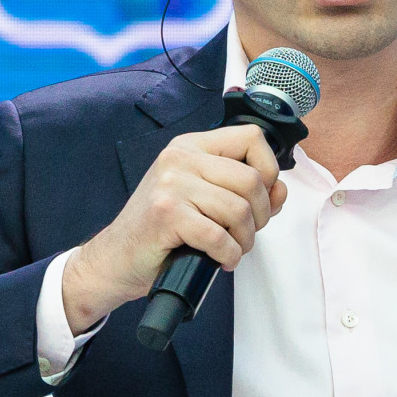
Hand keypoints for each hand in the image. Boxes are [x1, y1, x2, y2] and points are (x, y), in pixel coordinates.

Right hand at [62, 125, 288, 330]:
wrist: (116, 258)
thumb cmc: (160, 231)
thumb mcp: (203, 200)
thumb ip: (243, 191)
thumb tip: (280, 191)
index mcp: (191, 146)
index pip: (251, 137)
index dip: (269, 169)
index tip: (260, 197)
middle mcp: (180, 158)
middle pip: (251, 179)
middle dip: (260, 215)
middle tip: (245, 234)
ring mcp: (172, 184)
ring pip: (239, 209)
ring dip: (245, 239)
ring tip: (232, 249)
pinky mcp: (167, 214)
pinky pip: (220, 236)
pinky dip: (229, 254)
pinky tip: (220, 259)